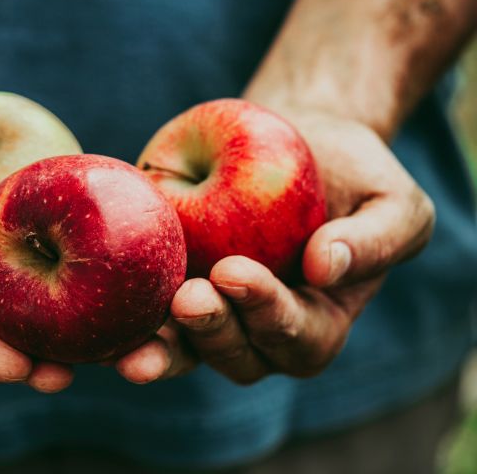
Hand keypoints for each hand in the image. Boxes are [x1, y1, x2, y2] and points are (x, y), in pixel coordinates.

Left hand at [115, 110, 434, 383]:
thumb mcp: (391, 200)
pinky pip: (145, 312)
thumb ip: (376, 240)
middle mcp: (259, 327)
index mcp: (316, 320)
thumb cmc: (350, 173)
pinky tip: (102, 313)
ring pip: (186, 349)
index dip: (267, 313)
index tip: (236, 272)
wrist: (292, 137)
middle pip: (237, 356)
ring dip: (162, 347)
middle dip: (212, 332)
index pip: (296, 337)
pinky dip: (123, 320)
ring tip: (136, 338)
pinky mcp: (168, 281)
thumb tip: (325, 268)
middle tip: (188, 297)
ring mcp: (211, 309)